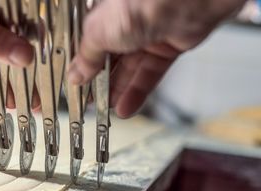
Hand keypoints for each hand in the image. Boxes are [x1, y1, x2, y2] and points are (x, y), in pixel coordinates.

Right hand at [68, 0, 245, 117]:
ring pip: (129, 69)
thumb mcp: (99, 32)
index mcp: (104, 13)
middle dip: (99, 81)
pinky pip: (149, 74)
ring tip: (106, 108)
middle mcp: (125, 22)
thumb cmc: (141, 2)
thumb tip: (76, 74)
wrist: (185, 0)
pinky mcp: (167, 47)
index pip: (88, 43)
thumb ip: (87, 56)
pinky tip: (125, 106)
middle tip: (90, 100)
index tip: (76, 83)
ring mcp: (147, 35)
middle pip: (109, 58)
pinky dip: (137, 92)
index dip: (82, 64)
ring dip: (117, 90)